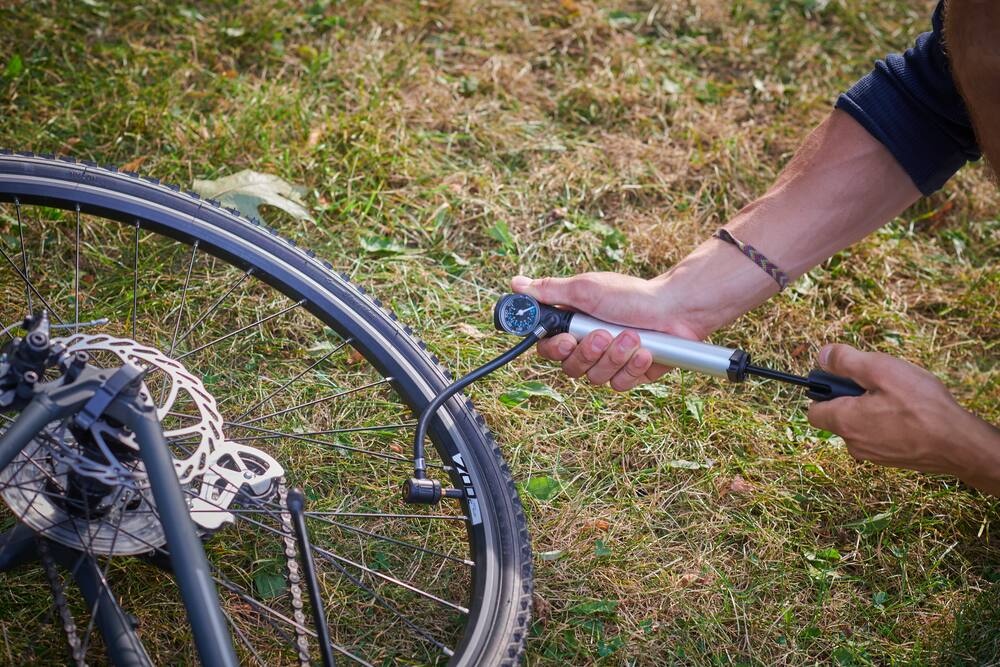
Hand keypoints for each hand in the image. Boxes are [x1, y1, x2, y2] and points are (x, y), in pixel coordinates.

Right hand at [510, 272, 706, 390]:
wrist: (675, 309)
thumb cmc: (631, 294)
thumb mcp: (586, 289)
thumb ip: (549, 291)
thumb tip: (516, 284)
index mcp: (573, 326)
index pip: (548, 349)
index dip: (555, 349)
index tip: (566, 341)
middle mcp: (588, 346)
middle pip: (570, 368)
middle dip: (590, 352)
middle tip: (605, 334)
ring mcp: (609, 363)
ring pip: (596, 378)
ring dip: (615, 356)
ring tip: (633, 336)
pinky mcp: (629, 375)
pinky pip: (619, 384)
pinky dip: (632, 368)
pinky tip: (645, 351)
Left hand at [808, 344, 999, 494]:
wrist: (960, 444)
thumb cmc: (920, 406)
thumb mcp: (879, 369)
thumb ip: (846, 361)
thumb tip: (822, 356)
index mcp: (843, 423)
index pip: (814, 410)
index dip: (823, 391)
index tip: (843, 378)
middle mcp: (853, 444)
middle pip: (840, 415)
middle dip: (854, 397)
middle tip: (882, 384)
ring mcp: (874, 455)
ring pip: (862, 425)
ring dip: (875, 408)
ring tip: (902, 399)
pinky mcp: (893, 459)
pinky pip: (881, 435)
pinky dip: (890, 422)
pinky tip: (912, 414)